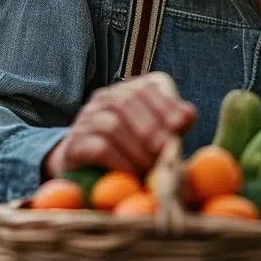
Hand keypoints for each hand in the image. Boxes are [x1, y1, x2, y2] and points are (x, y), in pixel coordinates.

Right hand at [43, 72, 197, 178]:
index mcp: (130, 88)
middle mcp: (106, 97)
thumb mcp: (160, 134)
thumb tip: (186, 116)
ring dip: (137, 148)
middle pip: (129, 101)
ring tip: (151, 167)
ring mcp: (86, 118)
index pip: (150, 86)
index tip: (181, 126)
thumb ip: (175, 124)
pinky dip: (121, 162)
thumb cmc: (136, 149)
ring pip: (112, 124)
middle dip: (152, 128)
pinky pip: (98, 147)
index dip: (167, 105)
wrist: (91, 169)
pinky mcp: (74, 143)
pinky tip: (133, 174)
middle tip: (166, 152)